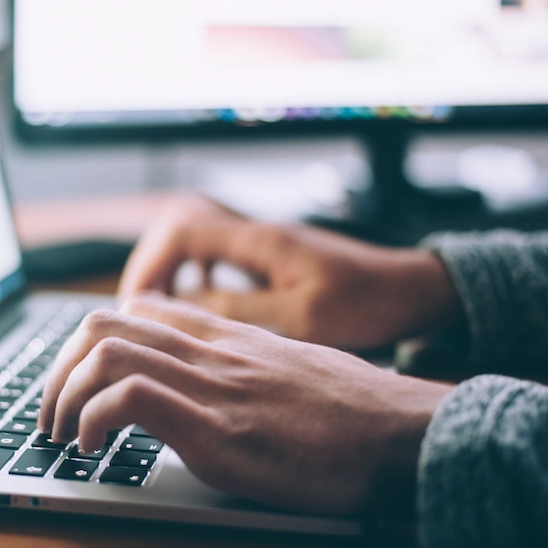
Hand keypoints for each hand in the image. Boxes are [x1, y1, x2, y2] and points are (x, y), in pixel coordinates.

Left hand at [39, 293, 452, 516]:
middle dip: (59, 368)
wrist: (406, 432)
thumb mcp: (291, 371)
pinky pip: (130, 398)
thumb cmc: (355, 411)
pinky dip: (93, 420)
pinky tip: (93, 449)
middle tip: (52, 411)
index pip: (139, 309)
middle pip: (104, 323)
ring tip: (62, 433)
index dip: (92, 341)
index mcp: (228, 337)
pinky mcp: (218, 430)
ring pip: (105, 351)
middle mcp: (212, 351)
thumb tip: (210, 387)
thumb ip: (243, 367)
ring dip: (63, 394)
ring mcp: (213, 386)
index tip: (81, 380)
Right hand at [118, 195, 462, 349]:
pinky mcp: (270, 258)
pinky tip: (198, 304)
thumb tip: (182, 307)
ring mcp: (262, 244)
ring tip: (158, 310)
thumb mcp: (301, 317)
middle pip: (179, 230)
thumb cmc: (366, 302)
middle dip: (151, 267)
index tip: (137, 304)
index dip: (150, 264)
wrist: (410, 290)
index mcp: (260, 240)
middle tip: (138, 310)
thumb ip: (239, 310)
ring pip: (195, 243)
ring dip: (171, 272)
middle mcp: (255, 234)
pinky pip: (216, 257)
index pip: (182, 231)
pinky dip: (195, 276)